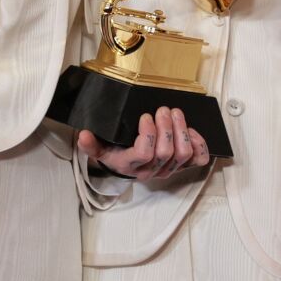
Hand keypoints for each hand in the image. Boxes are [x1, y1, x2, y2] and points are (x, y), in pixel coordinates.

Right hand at [76, 107, 209, 179]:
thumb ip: (92, 145)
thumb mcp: (101, 150)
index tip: (145, 116)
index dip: (148, 134)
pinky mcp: (182, 165)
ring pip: (183, 154)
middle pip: (167, 152)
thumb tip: (82, 135)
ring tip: (176, 113)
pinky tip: (190, 130)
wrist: (128, 168)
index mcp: (132, 165)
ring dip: (182, 130)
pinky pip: (197, 159)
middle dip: (167, 127)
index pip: (145, 153)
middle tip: (163, 109)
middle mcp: (152, 170)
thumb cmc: (117, 155)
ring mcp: (169, 169)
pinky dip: (198, 143)